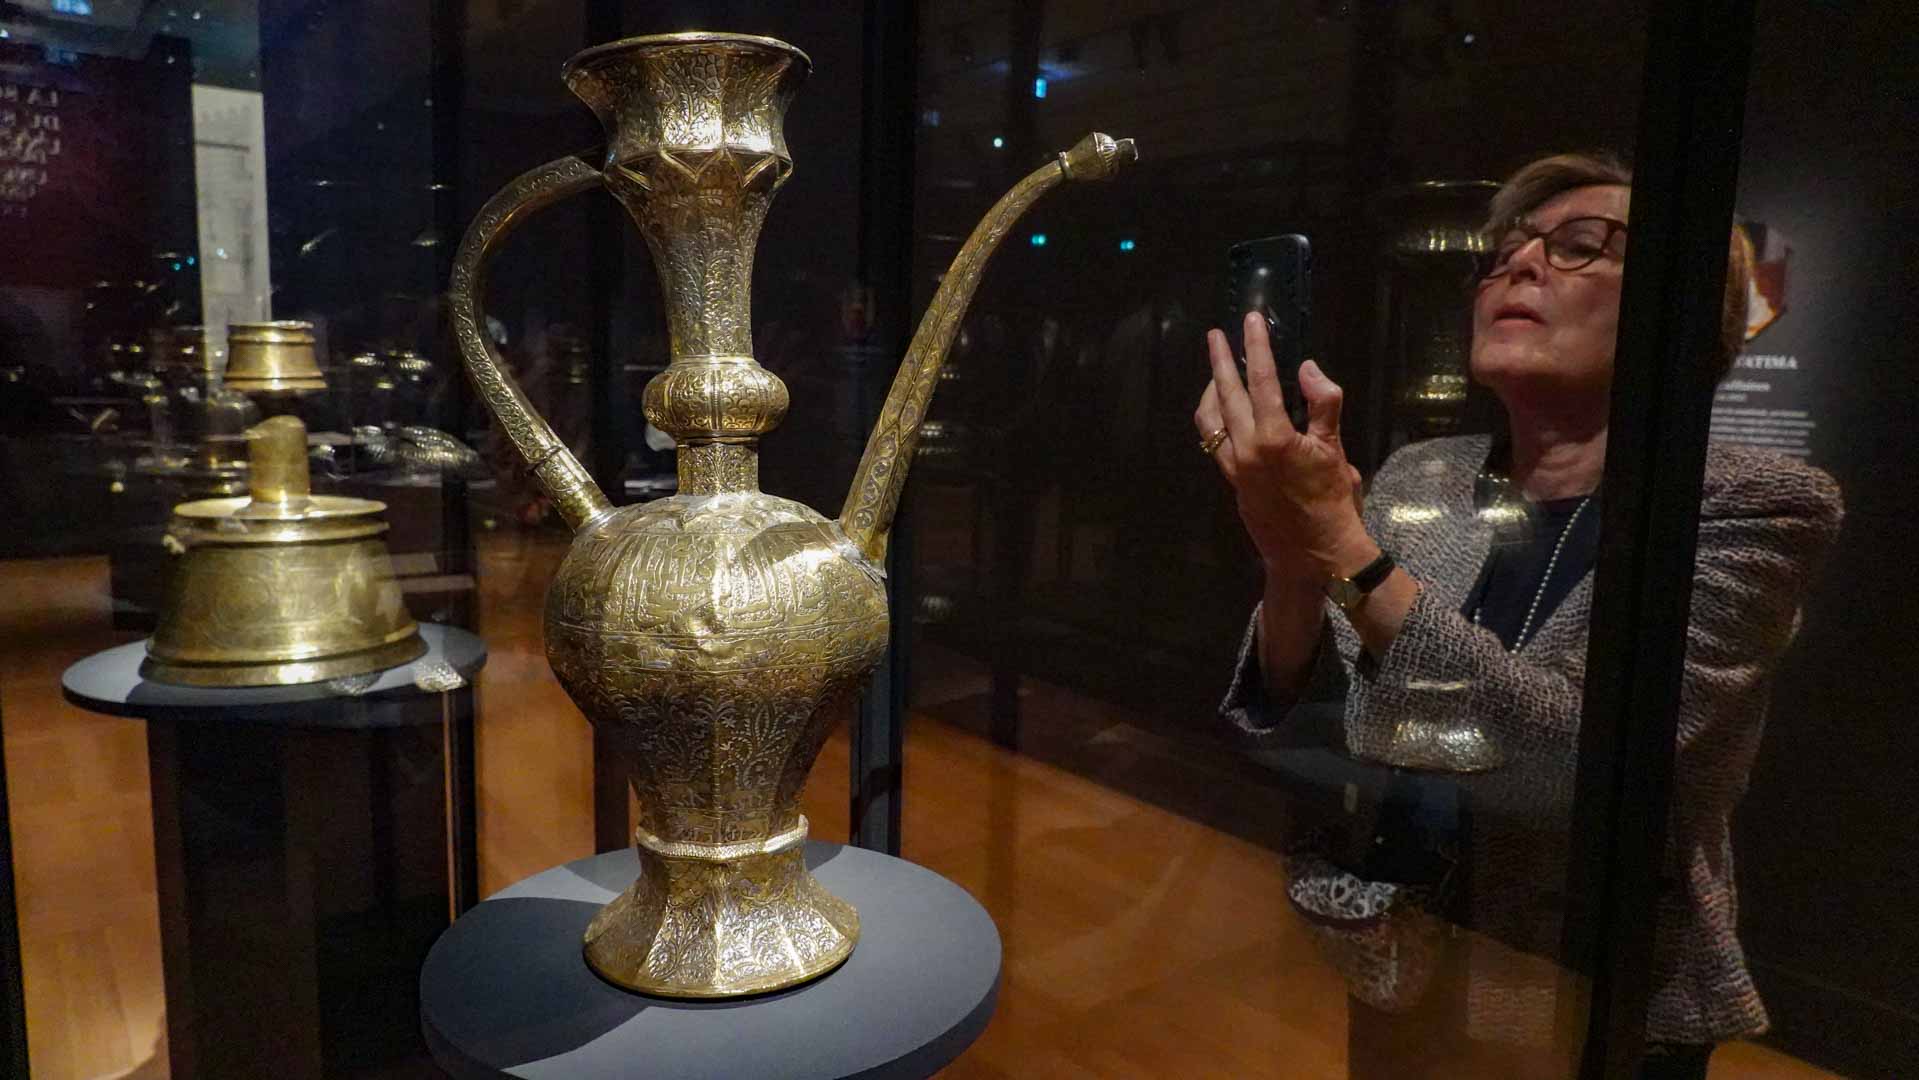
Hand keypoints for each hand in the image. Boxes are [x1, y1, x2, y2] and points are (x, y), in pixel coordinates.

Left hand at [1195, 313, 1371, 584]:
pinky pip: (1213, 441)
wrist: (1313, 553)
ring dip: (1211, 391)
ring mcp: (1234, 466)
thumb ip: (1324, 404)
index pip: (1261, 380)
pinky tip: (1223, 409)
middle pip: (1225, 394)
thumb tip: (1307, 368)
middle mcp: (1246, 449)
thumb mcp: (1336, 449)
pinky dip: (1215, 418)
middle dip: (1220, 361)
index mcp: (1274, 438)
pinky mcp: (1231, 480)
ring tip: (1216, 371)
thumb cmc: (1332, 501)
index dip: (1256, 347)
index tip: (1250, 321)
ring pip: (1210, 419)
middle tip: (1216, 335)